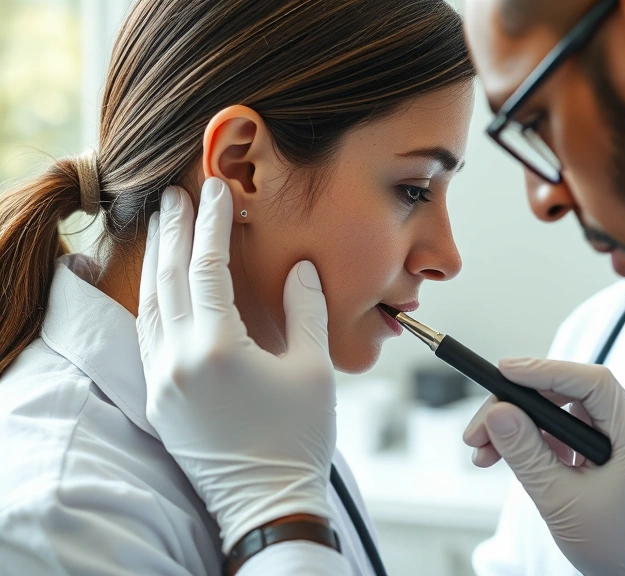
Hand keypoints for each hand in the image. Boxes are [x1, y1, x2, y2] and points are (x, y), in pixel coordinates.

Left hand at [137, 179, 335, 552]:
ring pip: (150, 307)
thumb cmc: (297, 439)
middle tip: (175, 196)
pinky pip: (148, 337)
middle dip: (173, 233)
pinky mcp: (159, 401)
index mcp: (216, 348)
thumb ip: (304, 310)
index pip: (208, 268)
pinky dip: (152, 302)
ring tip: (163, 229)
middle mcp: (178, 360)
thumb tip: (299, 269)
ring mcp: (162, 382)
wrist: (268, 504)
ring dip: (157, 263)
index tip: (216, 190)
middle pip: (169, 280)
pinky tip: (160, 287)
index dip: (213, 224)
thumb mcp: (314, 369)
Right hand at [464, 359, 624, 575]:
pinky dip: (547, 440)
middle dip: (522, 407)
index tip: (503, 371)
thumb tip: (498, 413)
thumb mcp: (560, 502)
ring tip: (489, 454)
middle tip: (478, 433)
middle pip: (574, 394)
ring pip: (571, 412)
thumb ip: (526, 454)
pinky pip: (579, 430)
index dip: (544, 370)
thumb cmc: (618, 550)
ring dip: (529, 426)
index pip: (591, 381)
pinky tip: (521, 460)